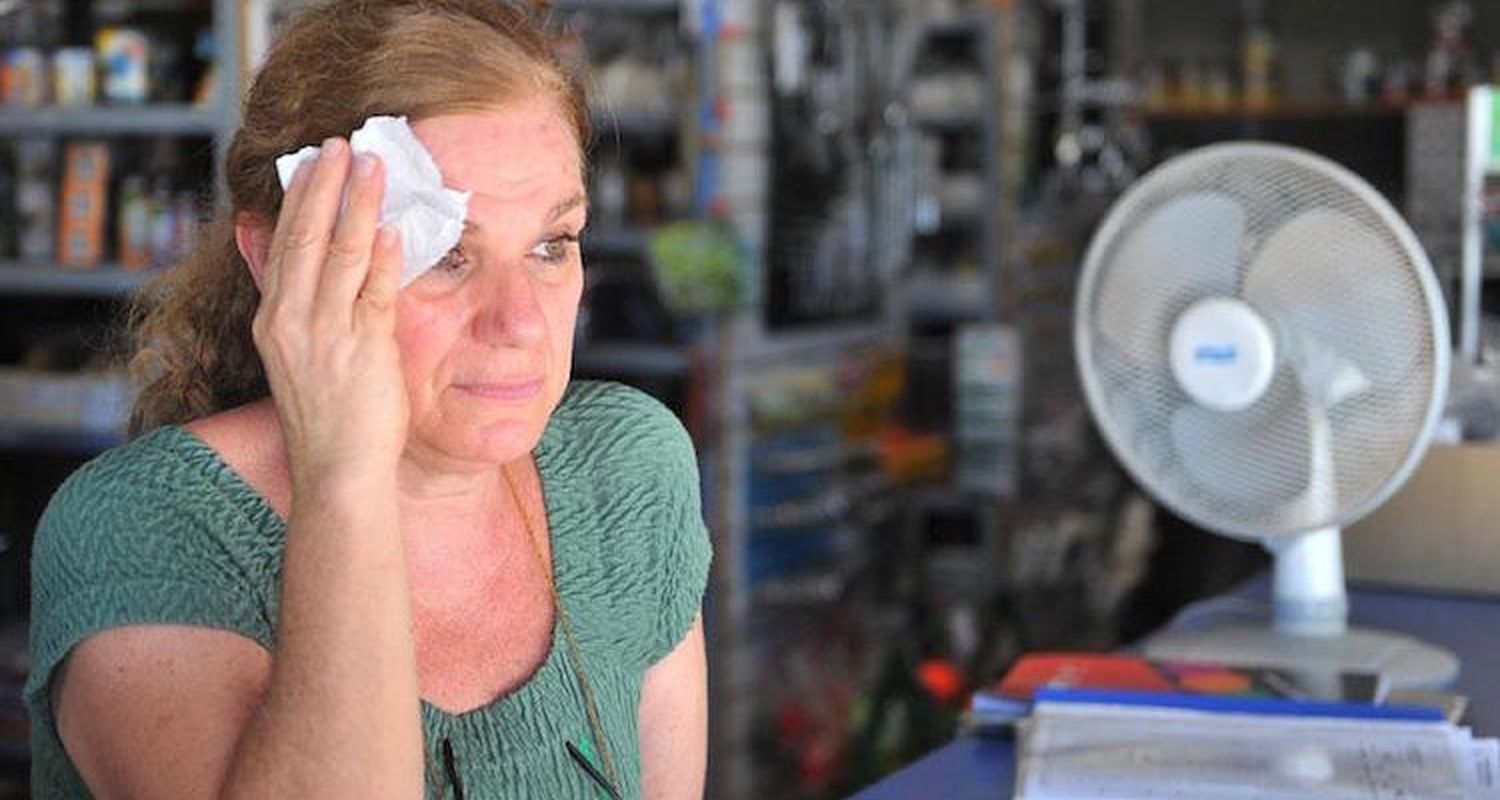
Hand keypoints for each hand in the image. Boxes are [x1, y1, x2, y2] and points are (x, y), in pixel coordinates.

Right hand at [252, 138, 407, 488]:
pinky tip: (392, 225)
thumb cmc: (328, 420)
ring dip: (358, 203)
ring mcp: (326, 333)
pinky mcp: (363, 348)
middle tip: (340, 144)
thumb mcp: (296, 359)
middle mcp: (292, 321)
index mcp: (274, 322)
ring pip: (341, 253)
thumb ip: (294, 310)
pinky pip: (374, 291)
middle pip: (307, 236)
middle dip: (325, 186)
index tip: (312, 163)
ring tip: (372, 165)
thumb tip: (287, 264)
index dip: (299, 200)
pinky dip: (382, 255)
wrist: (337, 473)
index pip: (283, 245)